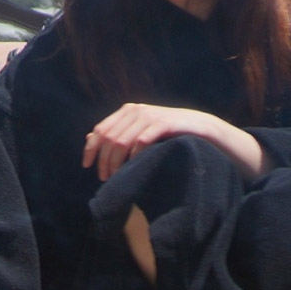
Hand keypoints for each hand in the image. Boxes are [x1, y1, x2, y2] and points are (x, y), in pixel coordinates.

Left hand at [83, 104, 268, 180]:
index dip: (91, 149)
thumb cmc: (168, 133)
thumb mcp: (140, 131)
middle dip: (104, 160)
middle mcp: (136, 110)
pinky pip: (142, 140)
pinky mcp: (165, 123)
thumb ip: (117, 133)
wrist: (203, 128)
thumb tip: (89, 138)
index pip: (100, 130)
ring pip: (122, 140)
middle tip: (105, 178)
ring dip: (116, 161)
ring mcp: (151, 115)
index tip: (87, 166)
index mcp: (127, 111)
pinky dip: (134, 154)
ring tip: (116, 176)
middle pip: (109, 138)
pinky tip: (134, 166)